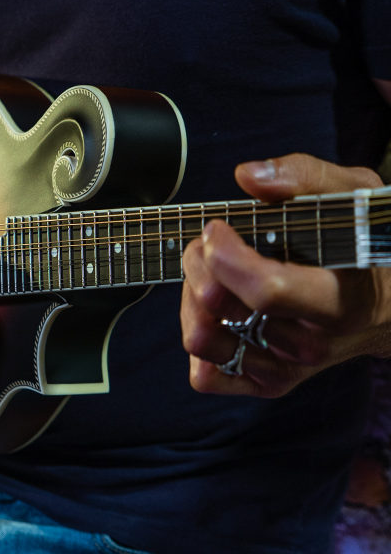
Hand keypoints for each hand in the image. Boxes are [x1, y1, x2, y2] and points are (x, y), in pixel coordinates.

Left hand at [180, 153, 388, 396]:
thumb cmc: (368, 246)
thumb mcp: (355, 197)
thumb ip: (305, 178)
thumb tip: (248, 176)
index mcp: (340, 298)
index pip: (268, 290)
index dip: (226, 256)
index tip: (216, 228)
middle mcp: (312, 342)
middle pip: (223, 310)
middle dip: (198, 265)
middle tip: (205, 242)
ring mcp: (288, 367)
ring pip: (206, 342)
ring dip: (190, 301)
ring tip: (207, 275)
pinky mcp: (269, 382)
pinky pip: (210, 378)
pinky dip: (200, 343)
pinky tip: (214, 315)